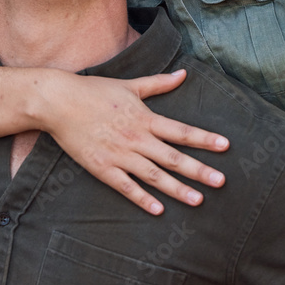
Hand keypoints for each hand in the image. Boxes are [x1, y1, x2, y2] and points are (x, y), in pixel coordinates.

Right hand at [41, 69, 228, 214]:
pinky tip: (158, 210)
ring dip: (177, 189)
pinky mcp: (102, 168)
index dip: (204, 139)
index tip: (225, 146)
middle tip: (221, 182)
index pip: (181, 131)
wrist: (59, 102)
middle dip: (199, 170)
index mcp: (144, 118)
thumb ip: (159, 84)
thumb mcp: (130, 84)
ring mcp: (119, 155)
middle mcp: (136, 138)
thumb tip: (183, 74)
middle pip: (173, 158)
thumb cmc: (95, 91)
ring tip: (198, 200)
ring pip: (153, 176)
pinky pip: (126, 187)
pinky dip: (142, 199)